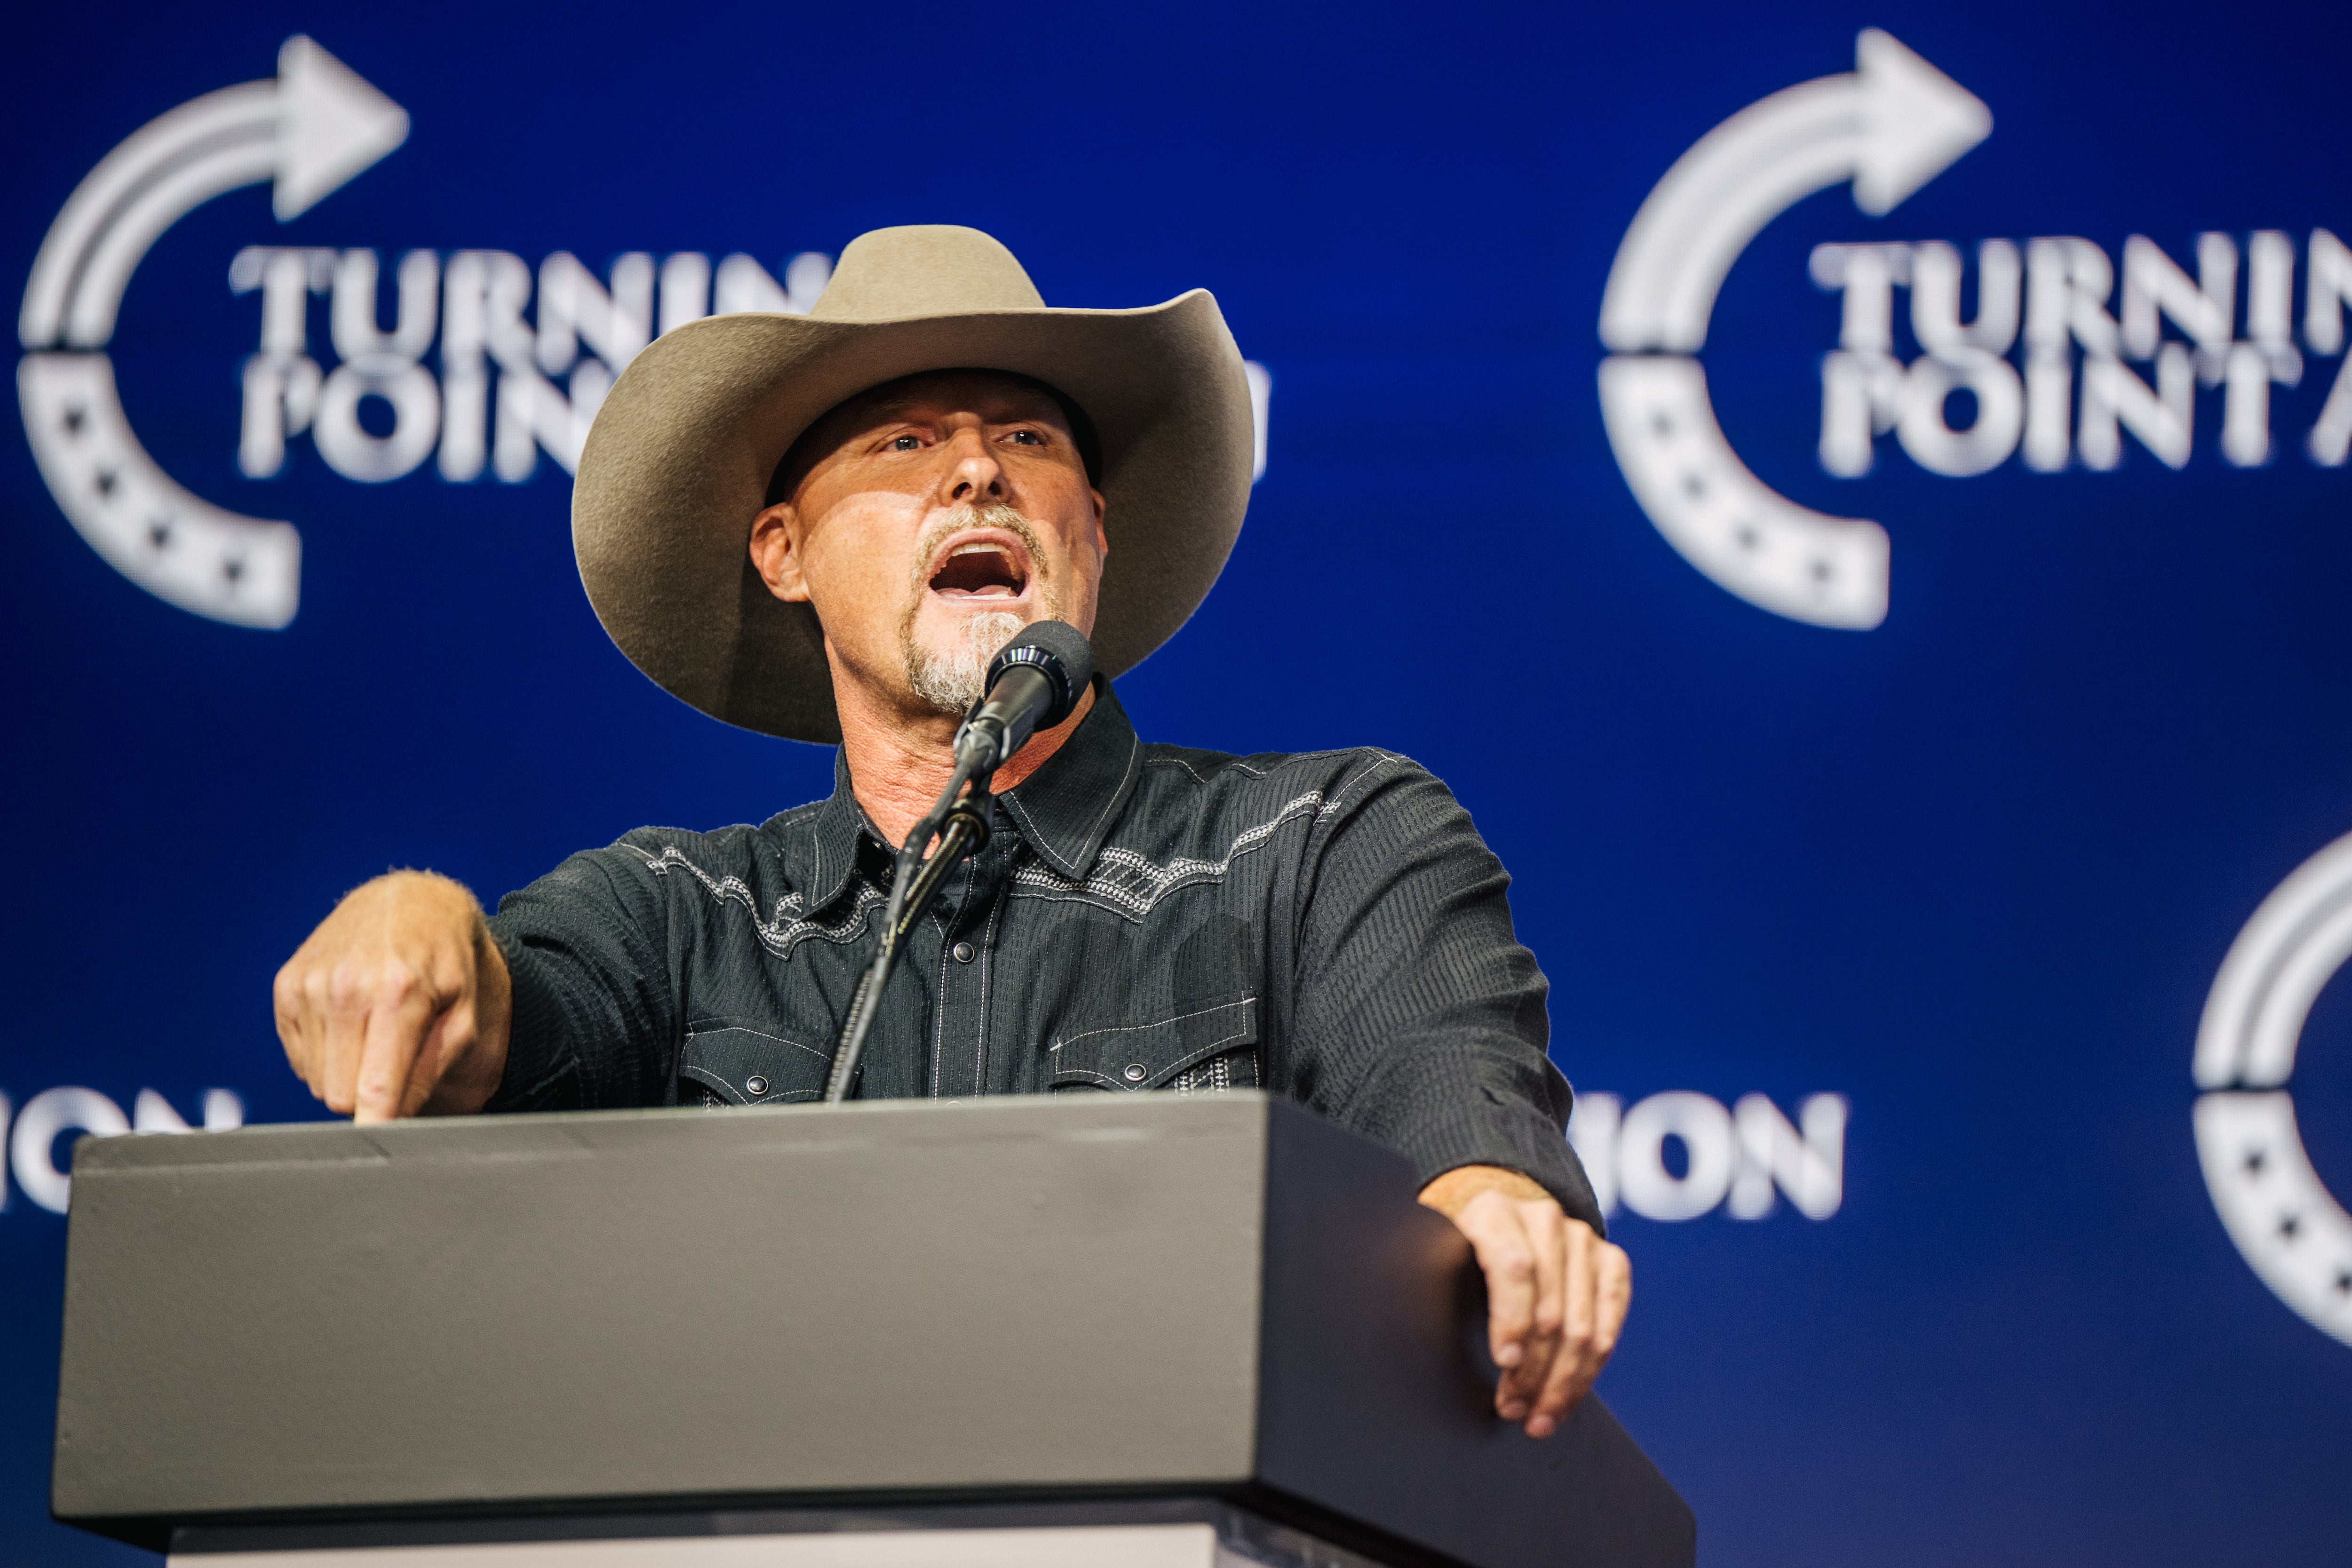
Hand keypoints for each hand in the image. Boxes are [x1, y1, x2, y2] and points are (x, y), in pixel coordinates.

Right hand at [274, 871, 511, 1122]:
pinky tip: (352, 1022)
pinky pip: (299, 1058)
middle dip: (368, 1094)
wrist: (413, 901)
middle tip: (396, 1061)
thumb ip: (435, 1070)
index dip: (377, 1124)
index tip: (376, 1148)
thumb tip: (397, 1119)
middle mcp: (346, 987)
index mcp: (398, 993)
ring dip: (347, 1072)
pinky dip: (325, 1053)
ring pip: (317, 1080)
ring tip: (377, 1032)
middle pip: (339, 1094)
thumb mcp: (466, 1014)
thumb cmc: (447, 962)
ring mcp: (309, 984)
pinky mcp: (286, 986)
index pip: (376, 1084)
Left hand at [1419, 1164, 1630, 1438]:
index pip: (1514, 1267)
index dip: (1512, 1319)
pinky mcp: (1610, 1263)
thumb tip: (1396, 1329)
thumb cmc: (1456, 1255)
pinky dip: (1589, 1371)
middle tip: (1512, 1409)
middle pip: (1550, 1309)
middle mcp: (1544, 1218)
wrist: (1501, 1224)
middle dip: (1533, 1371)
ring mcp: (1583, 1239)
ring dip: (1561, 1382)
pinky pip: (1609, 1324)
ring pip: (1582, 1325)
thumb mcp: (1431, 1257)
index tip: (1504, 1363)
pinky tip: (1565, 1400)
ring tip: (1536, 1418)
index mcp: (1493, 1211)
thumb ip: (1420, 1279)